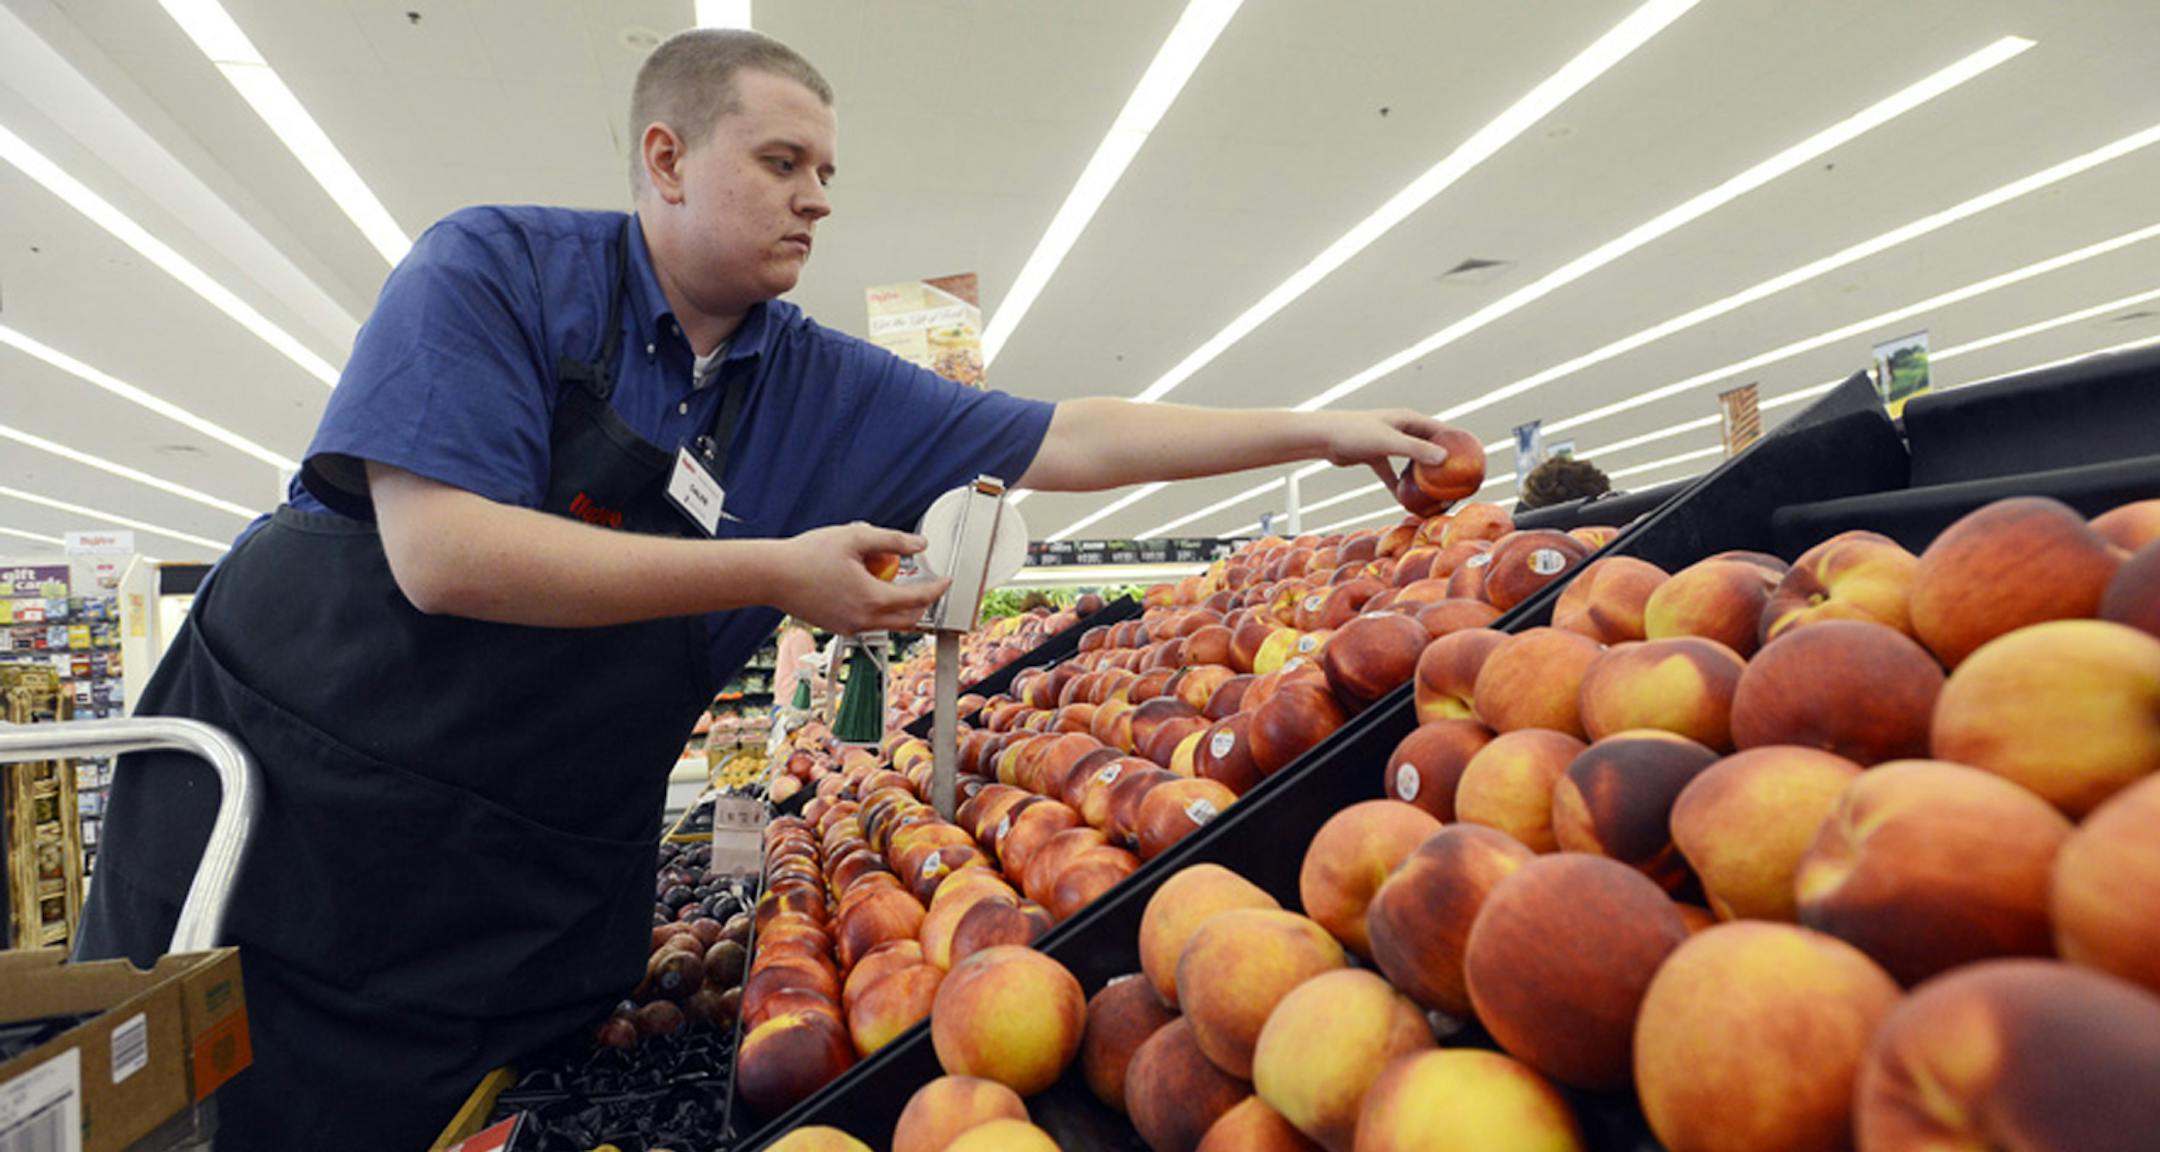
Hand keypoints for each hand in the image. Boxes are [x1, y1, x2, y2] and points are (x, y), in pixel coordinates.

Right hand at [772, 522, 951, 633]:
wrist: (772, 576)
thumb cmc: (807, 556)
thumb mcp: (855, 537)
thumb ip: (892, 541)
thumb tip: (920, 545)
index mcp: (872, 599)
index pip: (918, 599)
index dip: (937, 589)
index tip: (946, 581)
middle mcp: (864, 620)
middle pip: (908, 620)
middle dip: (923, 604)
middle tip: (928, 585)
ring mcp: (850, 628)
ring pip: (888, 623)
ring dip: (899, 606)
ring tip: (893, 580)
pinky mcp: (838, 628)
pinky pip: (868, 622)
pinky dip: (877, 608)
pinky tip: (866, 585)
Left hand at [1321, 409, 1452, 489]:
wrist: (1324, 437)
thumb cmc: (1355, 433)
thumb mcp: (1389, 442)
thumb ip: (1415, 450)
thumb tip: (1444, 457)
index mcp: (1409, 420)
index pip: (1441, 430)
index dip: (1458, 442)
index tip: (1474, 457)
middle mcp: (1401, 429)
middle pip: (1428, 446)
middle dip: (1442, 462)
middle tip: (1457, 480)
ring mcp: (1389, 442)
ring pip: (1411, 461)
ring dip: (1421, 476)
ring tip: (1436, 493)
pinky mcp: (1376, 455)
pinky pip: (1393, 473)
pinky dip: (1399, 485)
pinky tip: (1406, 502)